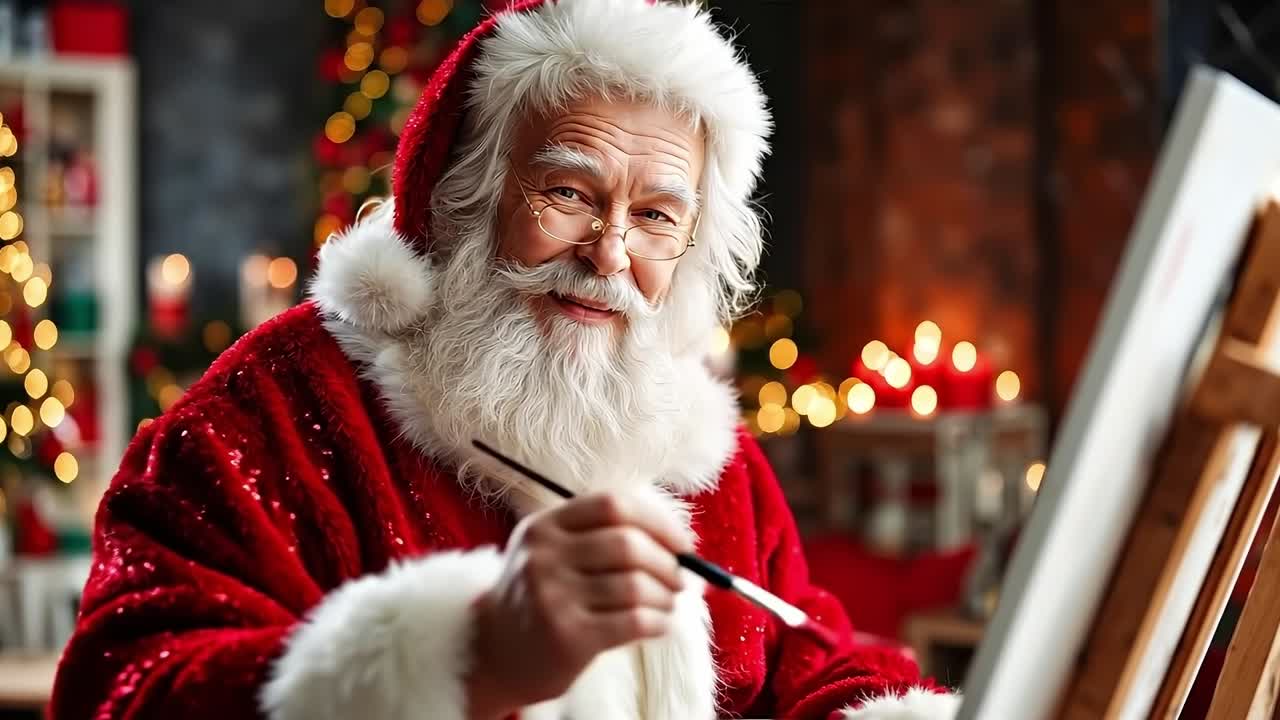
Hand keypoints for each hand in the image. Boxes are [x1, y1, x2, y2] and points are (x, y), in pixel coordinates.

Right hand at [465, 490, 692, 718]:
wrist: (494, 653)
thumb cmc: (543, 598)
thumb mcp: (554, 554)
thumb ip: (604, 537)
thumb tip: (680, 543)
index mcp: (544, 526)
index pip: (612, 505)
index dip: (657, 521)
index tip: (682, 544)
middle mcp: (543, 556)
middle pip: (627, 544)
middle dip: (667, 562)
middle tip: (680, 579)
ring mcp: (552, 596)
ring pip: (634, 585)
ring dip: (665, 597)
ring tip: (668, 604)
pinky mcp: (566, 636)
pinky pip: (633, 621)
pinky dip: (658, 622)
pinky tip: (659, 625)